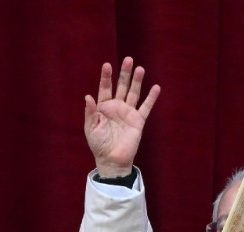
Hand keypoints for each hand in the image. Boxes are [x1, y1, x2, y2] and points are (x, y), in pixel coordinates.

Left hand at [84, 56, 160, 177]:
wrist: (111, 160)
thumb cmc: (98, 145)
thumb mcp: (91, 129)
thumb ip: (90, 113)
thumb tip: (88, 96)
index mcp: (103, 107)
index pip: (105, 88)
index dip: (106, 77)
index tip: (107, 65)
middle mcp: (117, 107)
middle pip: (121, 86)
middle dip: (124, 74)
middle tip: (128, 59)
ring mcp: (128, 113)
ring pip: (134, 93)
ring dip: (137, 81)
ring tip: (140, 69)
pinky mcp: (138, 121)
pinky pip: (146, 107)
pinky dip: (151, 98)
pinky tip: (156, 88)